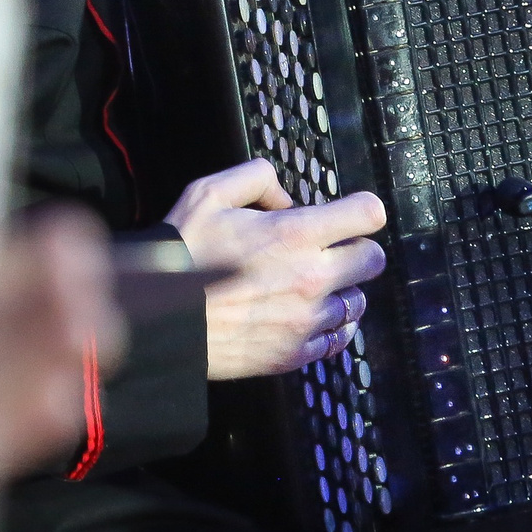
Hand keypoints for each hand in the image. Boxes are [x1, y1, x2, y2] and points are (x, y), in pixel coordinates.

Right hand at [166, 158, 387, 379]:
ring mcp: (305, 320)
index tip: (353, 214)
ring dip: (341, 290)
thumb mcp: (210, 193)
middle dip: (356, 249)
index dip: (362, 209)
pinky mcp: (294, 353)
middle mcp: (310, 278)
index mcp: (295, 234)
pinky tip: (308, 316)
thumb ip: (256, 178)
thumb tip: (286, 198)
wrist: (158, 320)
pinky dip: (330, 326)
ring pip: (357, 302)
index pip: (368, 214)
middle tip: (332, 250)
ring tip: (312, 286)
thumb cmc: (182, 255)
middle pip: (373, 260)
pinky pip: (338, 339)